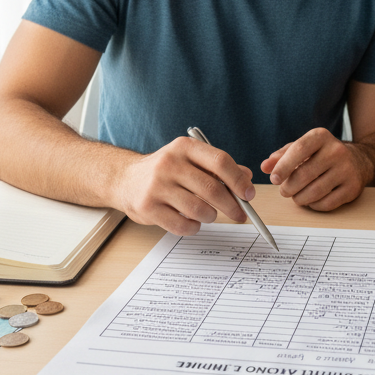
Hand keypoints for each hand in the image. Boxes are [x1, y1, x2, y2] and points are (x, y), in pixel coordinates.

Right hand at [115, 135, 254, 234]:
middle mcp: (169, 164)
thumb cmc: (166, 170)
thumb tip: (246, 178)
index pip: (220, 161)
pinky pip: (182, 225)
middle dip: (232, 205)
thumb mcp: (191, 159)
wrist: (125, 179)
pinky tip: (193, 222)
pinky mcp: (148, 208)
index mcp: (184, 147)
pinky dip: (194, 227)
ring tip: (210, 214)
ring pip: (199, 209)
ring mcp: (157, 186)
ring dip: (211, 216)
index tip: (249, 194)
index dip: (238, 180)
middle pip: (213, 189)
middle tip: (241, 214)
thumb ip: (218, 167)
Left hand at [261, 128, 371, 210]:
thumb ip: (281, 156)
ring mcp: (346, 169)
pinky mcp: (352, 188)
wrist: (358, 160)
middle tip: (284, 191)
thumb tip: (265, 167)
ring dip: (299, 198)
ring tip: (296, 196)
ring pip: (314, 192)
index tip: (274, 179)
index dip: (283, 166)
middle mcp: (336, 151)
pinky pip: (326, 203)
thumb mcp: (303, 148)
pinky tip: (312, 199)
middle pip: (304, 175)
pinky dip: (314, 205)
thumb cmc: (323, 154)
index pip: (298, 150)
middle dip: (288, 187)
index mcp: (321, 136)